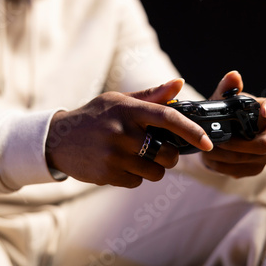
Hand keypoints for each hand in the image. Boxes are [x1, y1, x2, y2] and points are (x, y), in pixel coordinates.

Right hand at [46, 79, 213, 187]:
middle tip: (158, 149)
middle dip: (169, 155)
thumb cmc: (94, 116)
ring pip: (155, 172)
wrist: (58, 139)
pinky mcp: (107, 173)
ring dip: (152, 168)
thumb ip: (150, 96)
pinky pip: (137, 182)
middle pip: (167, 154)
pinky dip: (134, 176)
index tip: (207, 143)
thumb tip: (179, 84)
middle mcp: (122, 131)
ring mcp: (114, 155)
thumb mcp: (118, 100)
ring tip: (134, 156)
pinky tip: (119, 164)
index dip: (191, 131)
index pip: (167, 117)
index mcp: (128, 109)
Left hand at [201, 71, 265, 177]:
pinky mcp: (257, 167)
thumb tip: (234, 75)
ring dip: (226, 156)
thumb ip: (226, 89)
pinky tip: (211, 160)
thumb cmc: (223, 115)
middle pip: (265, 143)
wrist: (217, 137)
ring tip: (207, 150)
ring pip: (250, 159)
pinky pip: (241, 170)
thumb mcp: (220, 102)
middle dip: (238, 144)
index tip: (264, 110)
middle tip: (218, 142)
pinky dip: (222, 166)